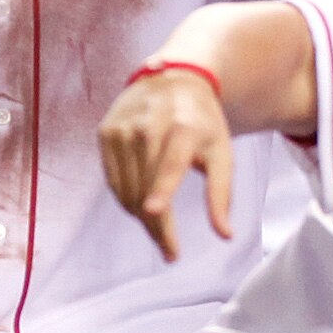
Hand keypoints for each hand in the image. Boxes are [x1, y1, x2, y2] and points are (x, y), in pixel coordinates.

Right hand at [99, 63, 235, 260]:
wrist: (172, 81)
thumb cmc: (204, 123)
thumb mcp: (222, 152)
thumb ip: (222, 193)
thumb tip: (226, 236)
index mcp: (183, 127)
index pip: (170, 163)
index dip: (161, 188)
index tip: (153, 212)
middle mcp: (148, 125)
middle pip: (145, 185)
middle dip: (157, 224)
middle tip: (170, 251)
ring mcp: (123, 128)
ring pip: (125, 186)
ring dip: (140, 217)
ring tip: (160, 235)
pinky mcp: (106, 133)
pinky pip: (112, 178)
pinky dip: (125, 198)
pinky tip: (139, 210)